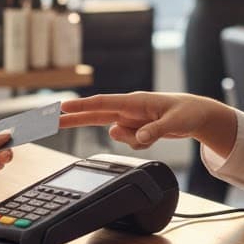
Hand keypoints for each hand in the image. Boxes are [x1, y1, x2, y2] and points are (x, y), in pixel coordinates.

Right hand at [61, 92, 237, 156]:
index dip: (81, 106)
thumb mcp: (174, 122)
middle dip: (71, 118)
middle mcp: (127, 109)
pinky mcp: (133, 127)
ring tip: (153, 131)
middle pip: (93, 115)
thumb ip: (155, 130)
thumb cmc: (186, 111)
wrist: (195, 115)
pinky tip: (154, 135)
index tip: (62, 107)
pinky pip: (129, 141)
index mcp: (133, 101)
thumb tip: (138, 136)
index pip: (102, 104)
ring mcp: (129, 118)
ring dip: (131, 139)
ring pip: (116, 134)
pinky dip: (141, 142)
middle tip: (48, 121)